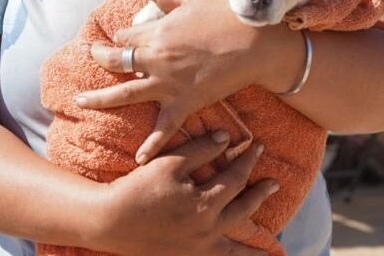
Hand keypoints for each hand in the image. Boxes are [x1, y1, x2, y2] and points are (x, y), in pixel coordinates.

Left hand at [76, 0, 293, 163]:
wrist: (255, 46)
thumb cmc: (225, 18)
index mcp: (156, 33)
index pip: (126, 36)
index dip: (121, 37)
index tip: (120, 38)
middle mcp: (155, 60)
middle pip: (117, 62)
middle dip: (101, 59)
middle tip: (91, 58)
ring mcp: (168, 84)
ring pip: (126, 94)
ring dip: (101, 99)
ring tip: (80, 101)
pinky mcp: (185, 103)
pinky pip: (164, 128)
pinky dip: (151, 145)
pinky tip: (138, 159)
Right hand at [103, 131, 275, 255]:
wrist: (108, 222)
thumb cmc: (138, 189)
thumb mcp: (170, 163)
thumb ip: (201, 150)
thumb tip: (228, 138)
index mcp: (205, 203)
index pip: (235, 178)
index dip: (248, 161)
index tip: (259, 147)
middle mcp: (207, 229)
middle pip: (243, 209)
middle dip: (260, 195)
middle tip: (275, 184)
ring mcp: (198, 247)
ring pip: (235, 247)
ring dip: (255, 248)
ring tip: (273, 250)